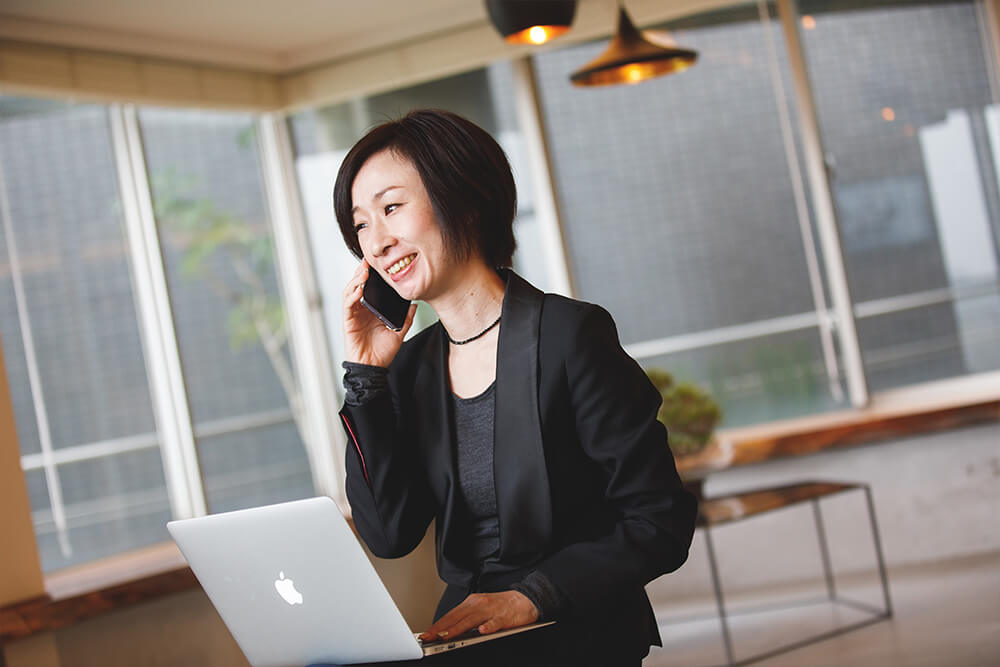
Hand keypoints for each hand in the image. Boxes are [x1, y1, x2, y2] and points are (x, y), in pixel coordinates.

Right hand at [342, 260, 416, 366]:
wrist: (374, 368)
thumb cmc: (382, 352)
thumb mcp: (399, 332)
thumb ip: (406, 318)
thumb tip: (415, 305)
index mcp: (372, 310)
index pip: (370, 288)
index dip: (372, 275)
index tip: (379, 264)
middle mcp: (361, 310)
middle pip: (358, 286)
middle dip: (362, 272)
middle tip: (369, 261)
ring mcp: (353, 315)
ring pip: (350, 291)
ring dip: (356, 280)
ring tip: (364, 271)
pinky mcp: (348, 322)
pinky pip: (347, 305)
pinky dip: (352, 295)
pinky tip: (359, 289)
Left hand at [418, 590, 538, 641]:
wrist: (524, 600)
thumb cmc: (501, 606)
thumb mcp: (481, 609)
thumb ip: (467, 618)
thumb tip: (449, 630)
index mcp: (471, 602)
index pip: (451, 615)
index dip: (438, 625)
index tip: (426, 634)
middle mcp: (478, 604)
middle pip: (456, 617)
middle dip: (441, 628)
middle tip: (429, 637)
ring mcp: (490, 610)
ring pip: (471, 620)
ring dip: (457, 629)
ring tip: (445, 637)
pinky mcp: (503, 617)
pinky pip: (494, 623)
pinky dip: (487, 627)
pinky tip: (481, 631)